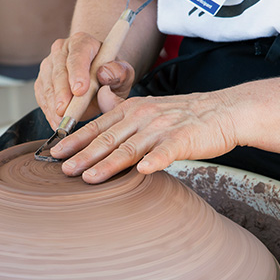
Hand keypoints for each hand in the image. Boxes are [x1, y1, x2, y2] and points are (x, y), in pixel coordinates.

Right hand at [34, 32, 135, 129]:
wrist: (99, 77)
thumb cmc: (110, 75)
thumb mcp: (123, 74)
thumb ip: (119, 73)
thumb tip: (105, 75)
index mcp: (83, 42)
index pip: (78, 55)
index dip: (78, 73)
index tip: (80, 91)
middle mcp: (62, 50)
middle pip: (59, 71)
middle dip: (62, 94)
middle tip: (65, 111)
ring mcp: (49, 64)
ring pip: (48, 85)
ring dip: (53, 105)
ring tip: (62, 121)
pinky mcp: (42, 80)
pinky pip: (42, 96)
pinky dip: (48, 110)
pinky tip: (56, 121)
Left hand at [50, 91, 239, 183]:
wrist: (223, 111)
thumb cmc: (184, 115)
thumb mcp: (149, 105)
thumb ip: (122, 107)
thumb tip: (100, 101)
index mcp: (132, 109)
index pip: (98, 126)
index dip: (76, 140)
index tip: (56, 153)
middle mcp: (143, 116)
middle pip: (108, 138)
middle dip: (84, 155)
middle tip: (65, 171)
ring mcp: (162, 127)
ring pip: (131, 147)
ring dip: (109, 164)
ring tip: (91, 178)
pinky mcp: (183, 139)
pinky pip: (166, 151)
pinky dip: (154, 161)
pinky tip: (143, 171)